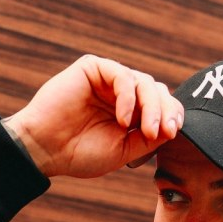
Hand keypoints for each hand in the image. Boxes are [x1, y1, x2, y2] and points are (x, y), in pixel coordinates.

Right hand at [3, 54, 183, 178]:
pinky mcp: (94, 68)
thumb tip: (175, 128)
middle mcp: (122, 93)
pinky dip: (128, 98)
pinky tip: (123, 120)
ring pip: (144, 82)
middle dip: (166, 111)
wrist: (47, 150)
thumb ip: (149, 139)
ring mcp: (108, 80)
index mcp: (131, 112)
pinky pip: (122, 76)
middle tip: (164, 132)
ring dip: (151, 107)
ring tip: (146, 131)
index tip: (172, 133)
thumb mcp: (124, 151)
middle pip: (157, 91)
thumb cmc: (80, 153)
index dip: (172, 116)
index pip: (161, 106)